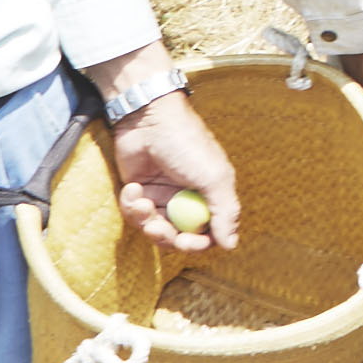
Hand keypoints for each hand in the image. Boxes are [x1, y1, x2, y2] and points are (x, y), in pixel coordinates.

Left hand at [102, 75, 240, 258]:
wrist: (148, 117)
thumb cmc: (186, 142)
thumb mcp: (214, 177)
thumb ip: (225, 212)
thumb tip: (231, 245)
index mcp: (210, 195)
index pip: (208, 234)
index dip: (197, 243)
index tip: (187, 241)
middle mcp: (187, 198)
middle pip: (178, 236)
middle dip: (167, 237)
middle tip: (157, 229)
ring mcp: (162, 195)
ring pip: (154, 228)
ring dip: (145, 220)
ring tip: (142, 203)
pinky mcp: (139, 191)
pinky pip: (134, 213)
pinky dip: (131, 205)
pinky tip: (133, 188)